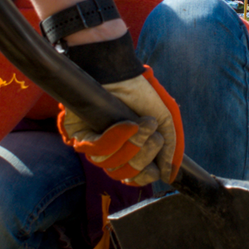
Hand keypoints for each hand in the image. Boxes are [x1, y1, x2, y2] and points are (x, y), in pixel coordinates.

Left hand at [57, 66, 184, 187]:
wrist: (120, 71)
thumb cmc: (140, 93)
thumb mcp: (163, 120)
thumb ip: (169, 148)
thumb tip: (168, 177)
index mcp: (127, 150)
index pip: (132, 177)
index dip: (143, 177)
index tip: (153, 168)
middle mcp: (109, 150)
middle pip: (123, 173)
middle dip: (143, 156)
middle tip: (152, 135)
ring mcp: (93, 143)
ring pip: (111, 163)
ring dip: (132, 145)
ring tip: (141, 124)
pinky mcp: (79, 134)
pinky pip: (96, 149)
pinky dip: (115, 139)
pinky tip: (127, 125)